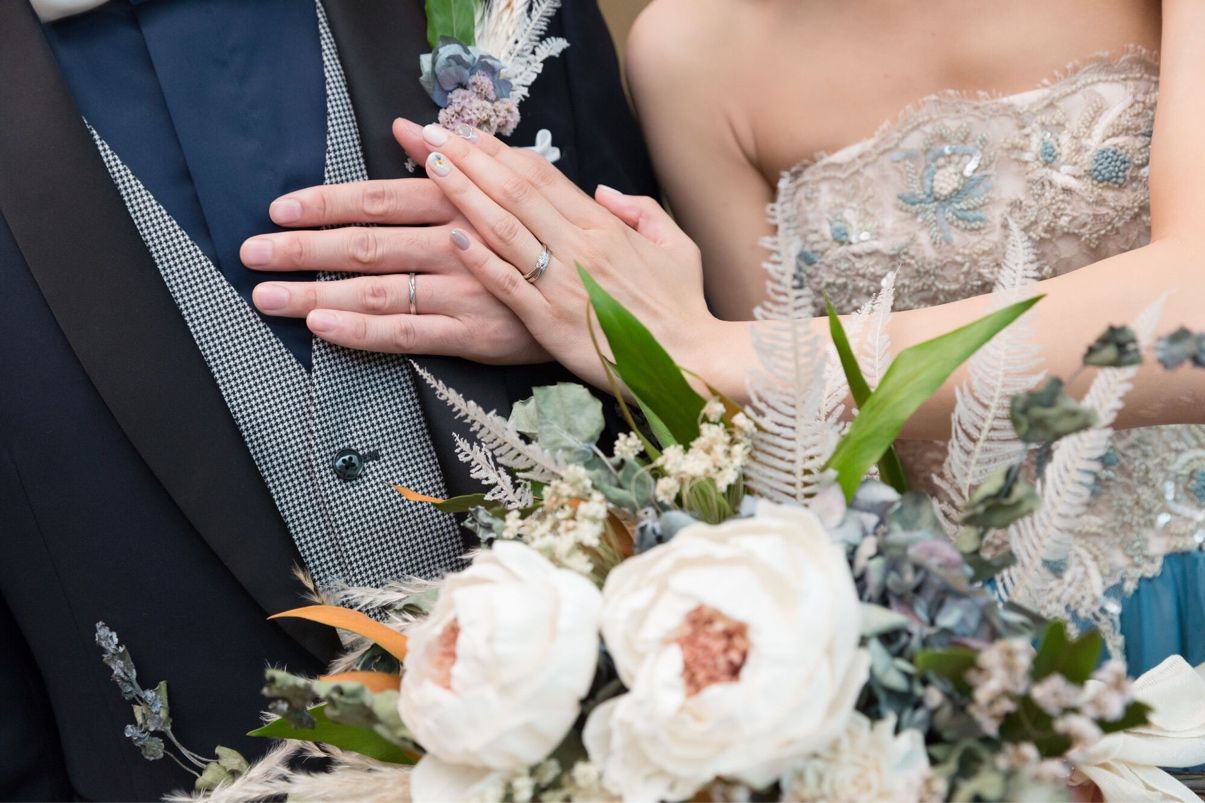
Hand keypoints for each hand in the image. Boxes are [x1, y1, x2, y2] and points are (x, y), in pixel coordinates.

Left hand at [239, 122, 548, 364]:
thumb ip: (465, 155)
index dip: (326, 203)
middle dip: (301, 247)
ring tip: (266, 295)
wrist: (611, 298)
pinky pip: (407, 335)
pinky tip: (320, 326)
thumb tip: (411, 128)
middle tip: (252, 251)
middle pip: (365, 243)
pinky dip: (361, 331)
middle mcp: (456, 243)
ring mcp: (463, 291)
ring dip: (314, 291)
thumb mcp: (522, 180)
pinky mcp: (474, 334)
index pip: (380, 197)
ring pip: (376, 290)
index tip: (281, 207)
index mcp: (461, 202)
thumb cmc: (559, 238)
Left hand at [398, 119, 736, 392]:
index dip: (502, 151)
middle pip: (515, 191)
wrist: (688, 359)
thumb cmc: (683, 305)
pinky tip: (451, 236)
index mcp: (605, 226)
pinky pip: (507, 284)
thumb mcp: (676, 245)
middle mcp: (579, 246)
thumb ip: (639, 211)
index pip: (543, 176)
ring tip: (431, 166)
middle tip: (433, 133)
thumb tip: (602, 191)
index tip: (470, 132)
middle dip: (470, 158)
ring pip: (504, 228)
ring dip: (464, 194)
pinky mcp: (548, 322)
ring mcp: (561, 283)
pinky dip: (479, 258)